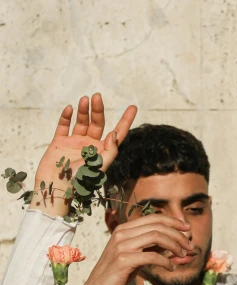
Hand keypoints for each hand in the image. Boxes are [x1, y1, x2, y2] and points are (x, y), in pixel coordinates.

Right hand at [31, 93, 136, 216]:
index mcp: (102, 152)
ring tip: (85, 99)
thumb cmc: (79, 181)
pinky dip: (66, 117)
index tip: (133, 107)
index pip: (117, 134)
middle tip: (97, 97)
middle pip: (97, 123)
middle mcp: (90, 146)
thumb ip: (110, 151)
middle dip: (98, 110)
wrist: (55, 188)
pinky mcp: (59, 142)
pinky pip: (64, 126)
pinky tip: (70, 109)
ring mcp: (74, 143)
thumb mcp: (99, 167)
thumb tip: (115, 134)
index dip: (125, 121)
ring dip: (84, 110)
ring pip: (81, 122)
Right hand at [76, 214, 193, 284]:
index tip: (187, 228)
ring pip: (156, 236)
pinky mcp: (123, 260)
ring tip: (182, 255)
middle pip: (157, 226)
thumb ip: (151, 248)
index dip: (172, 221)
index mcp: (124, 229)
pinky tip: (171, 268)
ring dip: (174, 245)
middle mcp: (121, 233)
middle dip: (178, 234)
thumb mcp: (137, 257)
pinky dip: (166, 261)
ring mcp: (121, 245)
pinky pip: (152, 256)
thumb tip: (173, 243)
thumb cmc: (118, 275)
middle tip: (189, 246)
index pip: (153, 218)